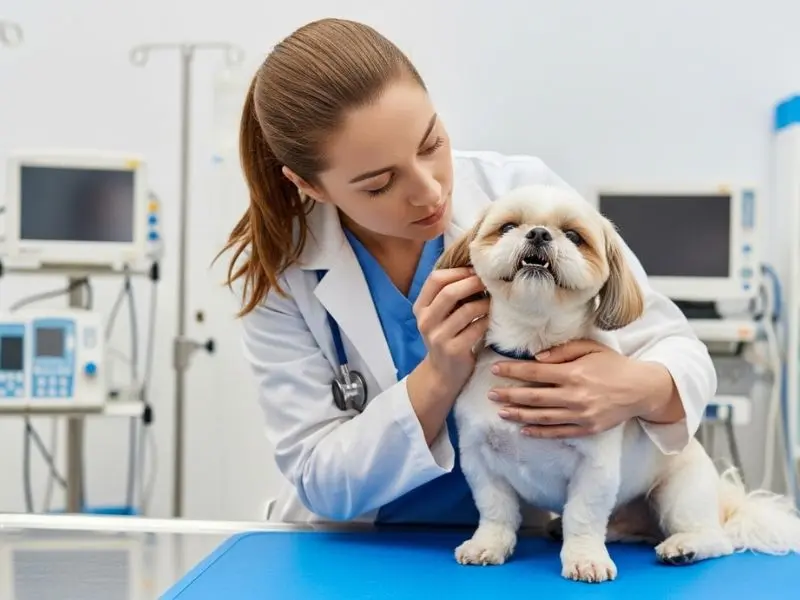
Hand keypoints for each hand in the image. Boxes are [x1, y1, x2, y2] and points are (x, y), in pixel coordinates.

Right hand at [413, 267, 489, 396]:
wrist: (442, 373)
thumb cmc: (445, 337)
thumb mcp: (437, 316)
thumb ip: (447, 296)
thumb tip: (474, 270)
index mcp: (420, 308)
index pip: (435, 279)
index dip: (457, 272)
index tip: (474, 271)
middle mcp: (425, 321)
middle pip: (449, 292)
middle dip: (472, 283)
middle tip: (488, 281)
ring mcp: (438, 337)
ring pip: (466, 310)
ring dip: (484, 303)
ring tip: (492, 301)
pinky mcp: (454, 350)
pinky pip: (476, 328)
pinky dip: (486, 320)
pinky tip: (490, 319)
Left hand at [488, 339, 675, 437]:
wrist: (642, 389)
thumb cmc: (614, 365)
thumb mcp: (591, 348)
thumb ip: (563, 351)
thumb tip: (537, 359)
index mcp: (574, 373)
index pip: (535, 372)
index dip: (513, 371)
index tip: (495, 369)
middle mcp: (575, 396)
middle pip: (534, 397)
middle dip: (509, 395)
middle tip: (490, 393)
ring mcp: (580, 415)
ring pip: (542, 417)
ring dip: (519, 415)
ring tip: (501, 411)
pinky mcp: (587, 429)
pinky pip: (558, 432)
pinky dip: (539, 432)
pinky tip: (523, 429)